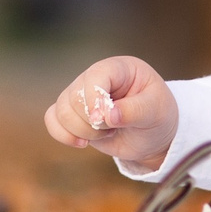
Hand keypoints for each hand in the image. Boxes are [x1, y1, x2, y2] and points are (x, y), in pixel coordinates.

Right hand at [44, 56, 178, 175]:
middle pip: (74, 97)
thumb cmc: (158, 116)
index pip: (95, 76)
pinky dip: (63, 135)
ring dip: (81, 131)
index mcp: (118, 68)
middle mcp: (96, 77)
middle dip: (92, 122)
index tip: (108, 121)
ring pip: (61, 110)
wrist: (153, 135)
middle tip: (113, 128)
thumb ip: (134, 111)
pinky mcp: (72, 113)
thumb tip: (109, 115)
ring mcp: (81, 95)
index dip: (96, 101)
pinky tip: (82, 143)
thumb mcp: (156, 112)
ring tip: (105, 133)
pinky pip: (52, 119)